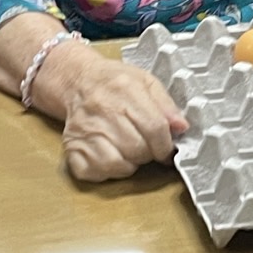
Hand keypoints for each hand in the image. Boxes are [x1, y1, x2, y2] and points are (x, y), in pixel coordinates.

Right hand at [60, 52, 188, 180]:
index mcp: (125, 89)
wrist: (78, 81)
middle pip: (138, 148)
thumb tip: (181, 127)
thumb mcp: (146, 81)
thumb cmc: (115, 83)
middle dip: (149, 152)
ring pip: (118, 164)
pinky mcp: (72, 146)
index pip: (154, 127)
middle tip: (146, 145)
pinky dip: (108, 171)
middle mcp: (103, 110)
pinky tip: (111, 156)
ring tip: (129, 150)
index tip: (167, 149)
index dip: (166, 145)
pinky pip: (95, 172)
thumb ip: (166, 104)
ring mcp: (84, 130)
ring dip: (130, 163)